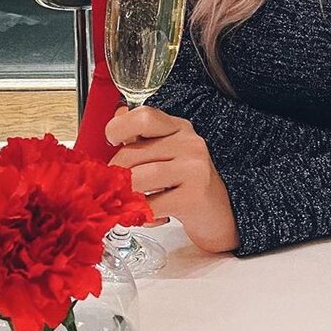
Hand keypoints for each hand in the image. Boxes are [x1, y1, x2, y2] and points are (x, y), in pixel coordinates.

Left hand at [106, 105, 239, 253]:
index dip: (119, 128)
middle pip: (132, 153)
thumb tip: (117, 116)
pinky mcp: (194, 196)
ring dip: (125, 195)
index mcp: (178, 128)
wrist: (218, 213)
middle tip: (115, 186)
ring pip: (138, 179)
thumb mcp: (165, 153)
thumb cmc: (186, 182)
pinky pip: (151, 205)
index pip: (143, 117)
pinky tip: (146, 214)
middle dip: (115, 174)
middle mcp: (189, 143)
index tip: (112, 141)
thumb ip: (141, 137)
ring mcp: (194, 168)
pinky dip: (140, 213)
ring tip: (127, 201)